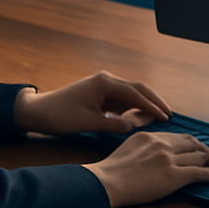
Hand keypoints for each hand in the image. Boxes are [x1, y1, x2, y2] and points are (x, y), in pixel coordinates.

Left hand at [13, 70, 170, 135]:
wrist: (38, 111)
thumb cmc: (59, 115)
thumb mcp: (87, 123)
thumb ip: (112, 124)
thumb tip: (133, 127)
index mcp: (104, 83)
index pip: (135, 93)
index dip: (151, 105)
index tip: (165, 117)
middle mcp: (106, 80)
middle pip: (137, 88)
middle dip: (154, 100)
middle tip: (170, 114)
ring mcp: (103, 87)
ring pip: (131, 94)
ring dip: (145, 104)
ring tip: (160, 117)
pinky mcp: (100, 95)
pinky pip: (122, 100)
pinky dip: (133, 108)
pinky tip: (141, 118)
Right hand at [83, 131, 208, 207]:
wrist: (107, 182)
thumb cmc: (112, 172)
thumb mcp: (127, 147)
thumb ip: (143, 146)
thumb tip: (151, 152)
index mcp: (150, 136)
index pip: (178, 137)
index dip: (191, 144)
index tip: (197, 149)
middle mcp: (162, 144)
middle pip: (192, 143)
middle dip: (205, 150)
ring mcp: (168, 159)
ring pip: (198, 156)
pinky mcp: (173, 176)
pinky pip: (200, 173)